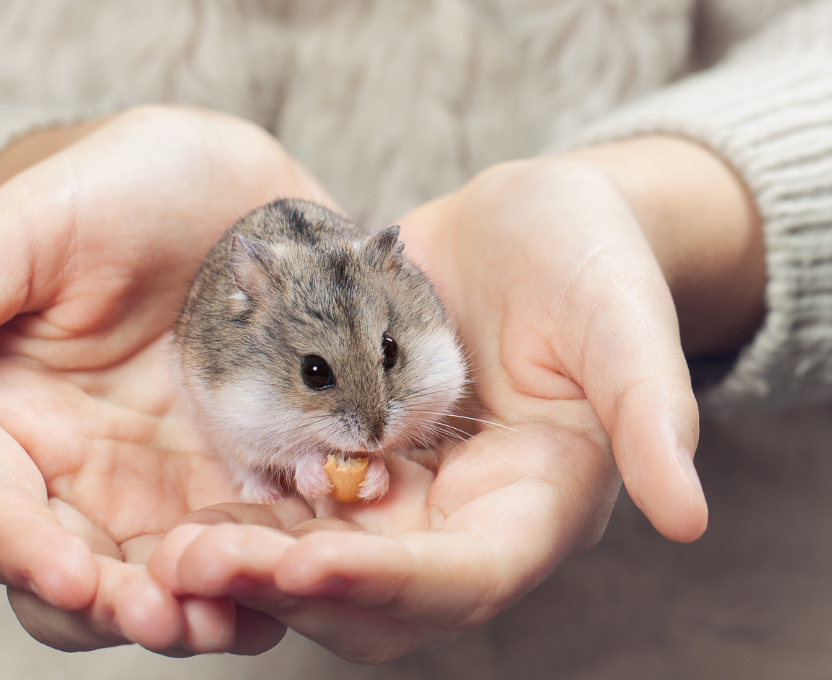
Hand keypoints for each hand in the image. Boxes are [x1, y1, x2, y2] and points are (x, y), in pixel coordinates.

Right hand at [0, 106, 333, 653]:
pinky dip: (272, 568)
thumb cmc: (113, 189)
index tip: (72, 578)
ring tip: (241, 615)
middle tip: (171, 619)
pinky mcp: (244, 473)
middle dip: (122, 609)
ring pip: (171, 577)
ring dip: (202, 608)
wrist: (224, 185)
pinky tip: (305, 573)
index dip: (24, 554)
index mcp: (9, 422)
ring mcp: (169, 479)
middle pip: (85, 574)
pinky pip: (254, 541)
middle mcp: (84, 469)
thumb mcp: (28, 223)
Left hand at [146, 137, 764, 661]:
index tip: (313, 568)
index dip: (396, 584)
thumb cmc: (587, 262)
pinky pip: (289, 507)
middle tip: (202, 566)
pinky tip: (180, 509)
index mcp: (535, 504)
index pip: (471, 575)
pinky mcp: (349, 458)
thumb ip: (653, 410)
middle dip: (293, 589)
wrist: (523, 228)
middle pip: (378, 594)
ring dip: (249, 568)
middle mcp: (460, 519)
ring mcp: (400, 495)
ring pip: (319, 564)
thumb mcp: (620, 320)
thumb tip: (689, 516)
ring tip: (170, 553)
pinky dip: (241, 518)